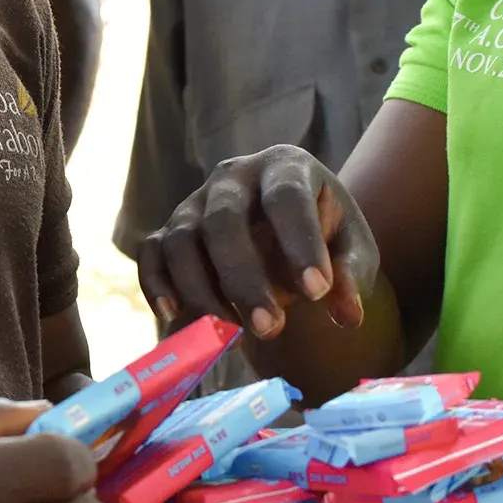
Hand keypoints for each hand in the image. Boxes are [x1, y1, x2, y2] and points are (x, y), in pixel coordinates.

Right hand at [138, 144, 377, 340]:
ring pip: (181, 239)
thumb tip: (348, 316)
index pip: (287, 197)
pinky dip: (155, 283)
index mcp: (286, 167)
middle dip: (243, 278)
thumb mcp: (351, 248)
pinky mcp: (169, 230)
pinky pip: (150, 252)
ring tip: (233, 335)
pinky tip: (175, 315)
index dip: (300, 243)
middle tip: (271, 328)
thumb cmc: (324, 234)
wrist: (288, 230)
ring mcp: (195, 201)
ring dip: (202, 290)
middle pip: (223, 220)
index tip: (318, 293)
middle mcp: (233, 176)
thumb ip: (351, 274)